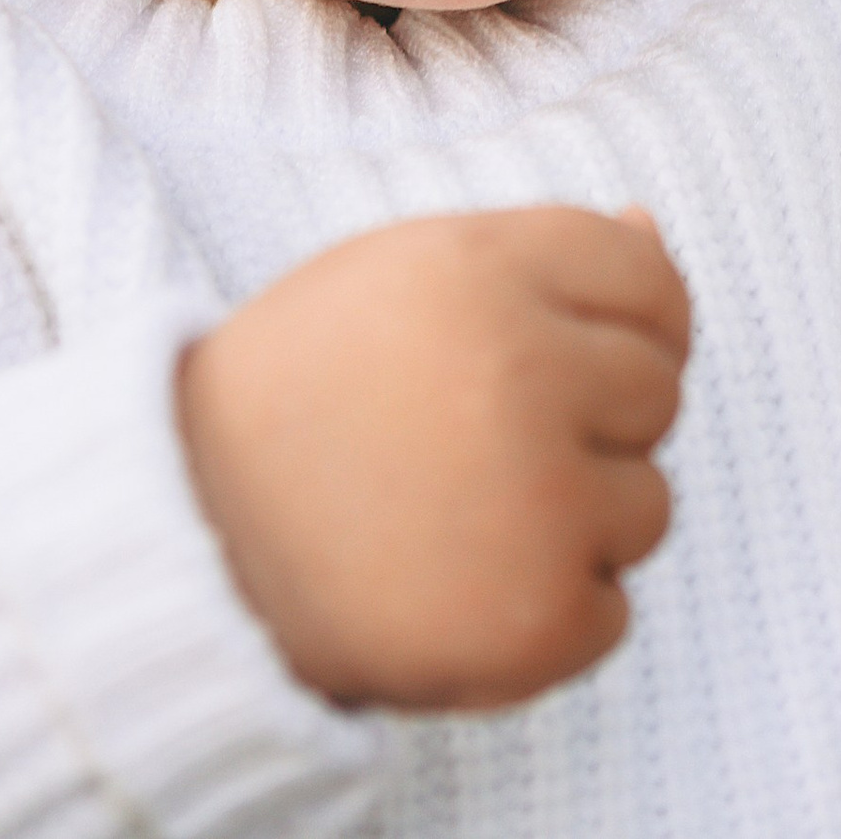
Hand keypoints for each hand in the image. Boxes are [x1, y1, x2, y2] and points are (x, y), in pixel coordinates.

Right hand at [176, 205, 690, 710]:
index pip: (652, 281)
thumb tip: (650, 223)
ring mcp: (536, 498)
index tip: (552, 362)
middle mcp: (522, 370)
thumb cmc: (306, 394)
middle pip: (658, 392)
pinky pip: (611, 612)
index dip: (622, 326)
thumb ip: (536, 253)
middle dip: (591, 424)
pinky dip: (545, 618)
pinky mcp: (536, 617)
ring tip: (453, 520)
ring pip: (647, 505)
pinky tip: (450, 592)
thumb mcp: (403, 278)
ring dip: (573, 526)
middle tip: (470, 448)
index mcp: (485, 269)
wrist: (181, 546)